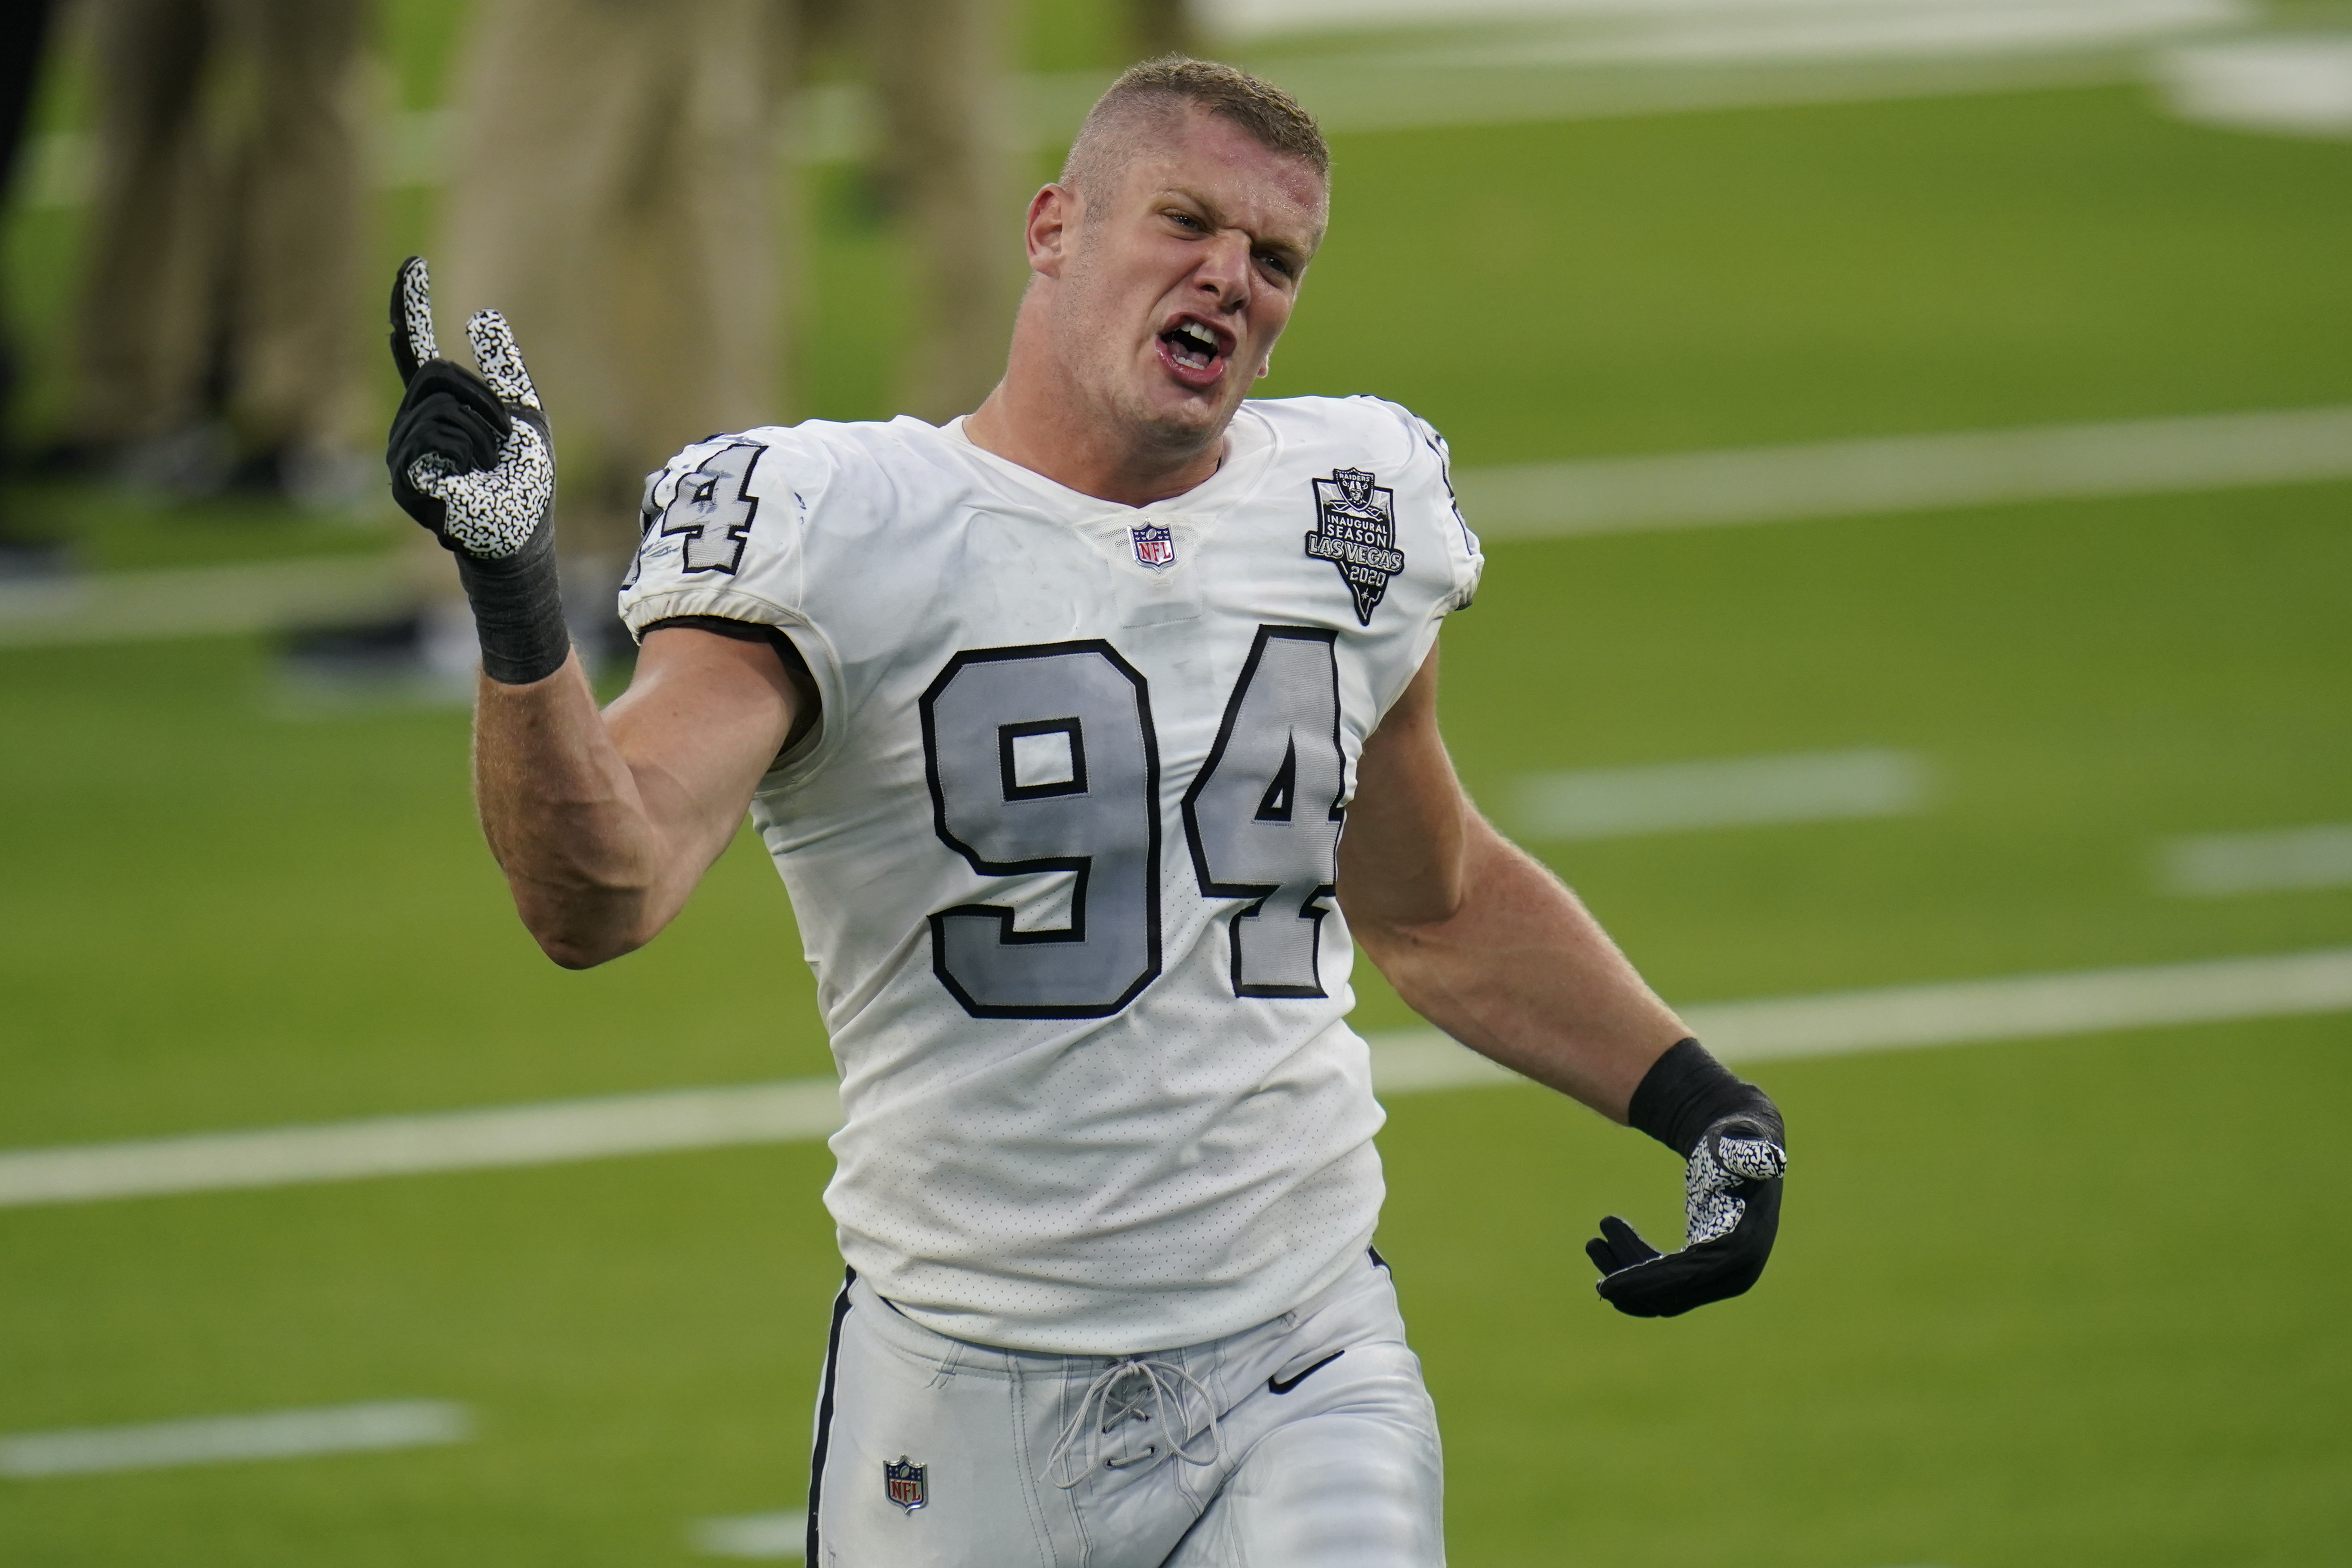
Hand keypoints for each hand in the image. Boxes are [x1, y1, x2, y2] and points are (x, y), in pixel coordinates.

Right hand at [385, 255, 554, 560]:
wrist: (524, 534)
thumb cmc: (526, 484)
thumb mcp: (526, 416)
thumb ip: (505, 369)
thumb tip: (482, 315)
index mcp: (441, 408)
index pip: (417, 348)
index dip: (413, 306)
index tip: (414, 263)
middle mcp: (413, 424)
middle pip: (437, 373)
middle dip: (485, 403)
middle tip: (503, 442)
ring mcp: (402, 450)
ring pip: (438, 406)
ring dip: (481, 434)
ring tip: (487, 468)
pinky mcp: (403, 477)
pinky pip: (433, 437)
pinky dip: (467, 455)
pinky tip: (468, 482)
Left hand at [1587, 1110, 1785, 1317]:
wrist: (1742, 1142)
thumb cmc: (1739, 1137)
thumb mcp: (1743, 1138)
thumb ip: (1747, 1147)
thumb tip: (1765, 1156)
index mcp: (1745, 1247)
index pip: (1690, 1276)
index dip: (1647, 1282)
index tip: (1605, 1285)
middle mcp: (1739, 1272)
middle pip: (1675, 1294)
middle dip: (1629, 1278)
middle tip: (1591, 1244)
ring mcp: (1723, 1276)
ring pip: (1665, 1295)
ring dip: (1625, 1275)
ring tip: (1592, 1242)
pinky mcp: (1706, 1270)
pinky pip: (1666, 1287)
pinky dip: (1636, 1274)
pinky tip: (1610, 1248)